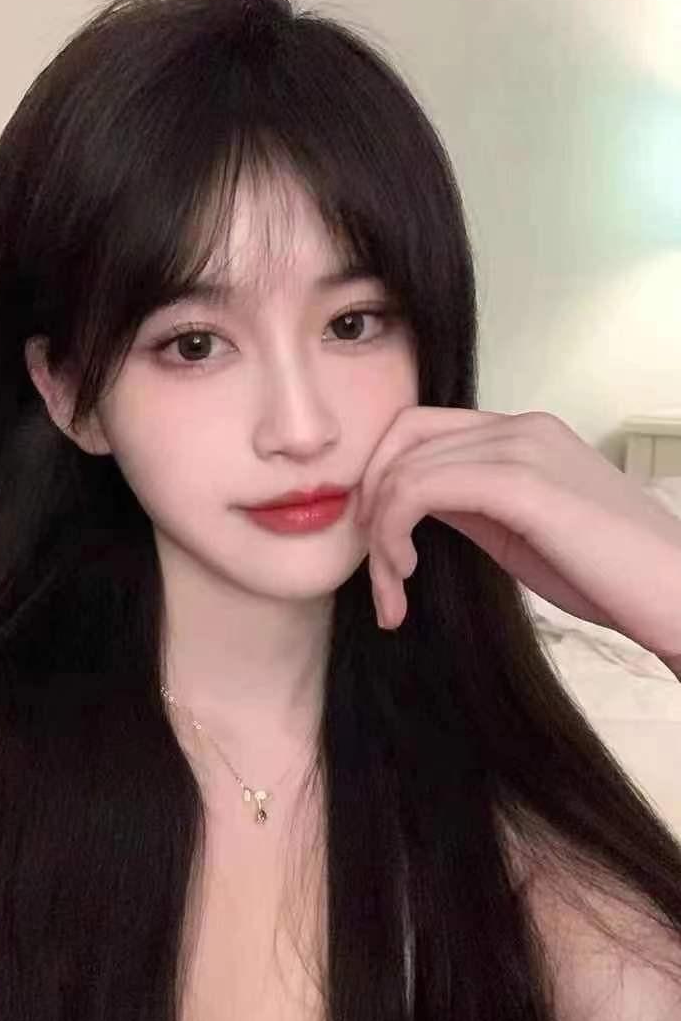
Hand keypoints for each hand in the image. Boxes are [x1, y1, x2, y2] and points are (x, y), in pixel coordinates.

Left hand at [355, 407, 680, 665]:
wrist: (680, 595)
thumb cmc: (608, 575)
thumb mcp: (520, 531)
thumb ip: (470, 504)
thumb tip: (412, 501)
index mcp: (522, 432)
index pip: (418, 429)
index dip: (380, 484)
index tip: (381, 551)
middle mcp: (519, 426)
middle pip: (400, 441)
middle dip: (370, 509)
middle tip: (378, 578)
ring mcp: (522, 448)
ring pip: (403, 471)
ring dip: (381, 540)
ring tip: (393, 595)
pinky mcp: (521, 483)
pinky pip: (420, 490)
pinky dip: (394, 535)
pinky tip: (408, 576)